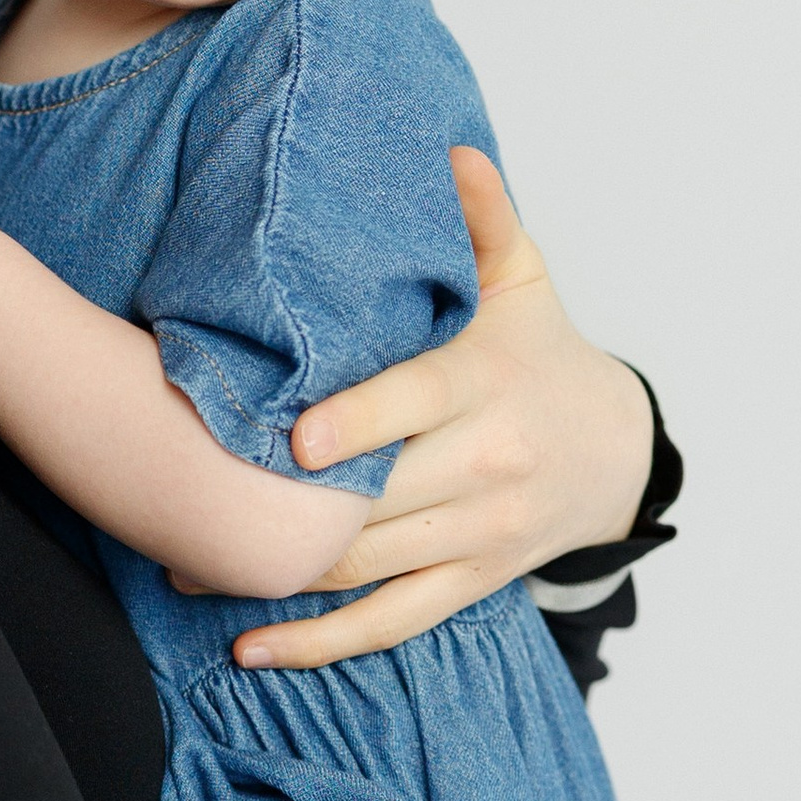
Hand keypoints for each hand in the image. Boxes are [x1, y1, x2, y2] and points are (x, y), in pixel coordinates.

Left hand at [228, 150, 653, 669]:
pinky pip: (392, 622)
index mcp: (486, 385)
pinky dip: (322, 643)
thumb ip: (482, 219)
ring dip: (277, 575)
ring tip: (186, 565)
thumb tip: (446, 151)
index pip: (418, 403)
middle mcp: (485, 466)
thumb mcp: (523, 280)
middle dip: (284, 504)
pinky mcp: (470, 582)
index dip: (360, 423)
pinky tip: (251, 648)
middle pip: (377, 495)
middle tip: (184, 498)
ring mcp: (477, 533)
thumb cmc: (542, 355)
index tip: (296, 438)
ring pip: (370, 566)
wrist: (615, 453)